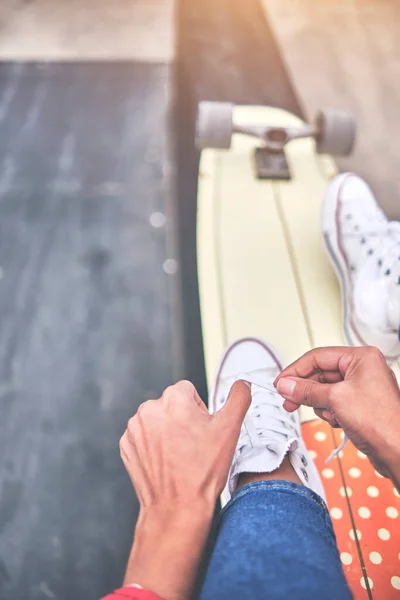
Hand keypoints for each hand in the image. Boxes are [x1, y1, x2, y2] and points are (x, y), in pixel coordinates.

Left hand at [120, 379, 249, 599]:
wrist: (177, 508)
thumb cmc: (202, 471)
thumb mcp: (230, 429)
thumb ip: (238, 398)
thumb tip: (243, 383)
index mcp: (173, 398)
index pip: (190, 391)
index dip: (200, 411)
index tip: (203, 432)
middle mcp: (149, 408)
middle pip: (173, 405)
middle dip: (183, 420)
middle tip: (194, 446)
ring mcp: (134, 428)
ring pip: (158, 420)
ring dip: (168, 432)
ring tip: (181, 456)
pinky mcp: (127, 445)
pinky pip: (144, 437)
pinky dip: (153, 446)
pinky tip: (166, 462)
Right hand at [274, 346, 399, 482]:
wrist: (398, 452)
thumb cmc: (381, 422)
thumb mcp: (335, 399)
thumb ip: (306, 390)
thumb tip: (285, 384)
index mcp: (361, 358)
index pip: (318, 356)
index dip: (295, 370)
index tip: (280, 383)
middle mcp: (362, 369)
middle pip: (320, 374)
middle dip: (307, 390)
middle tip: (288, 401)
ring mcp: (362, 387)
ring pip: (325, 390)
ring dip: (321, 405)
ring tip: (331, 415)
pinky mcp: (360, 405)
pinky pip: (334, 403)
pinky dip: (331, 413)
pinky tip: (339, 422)